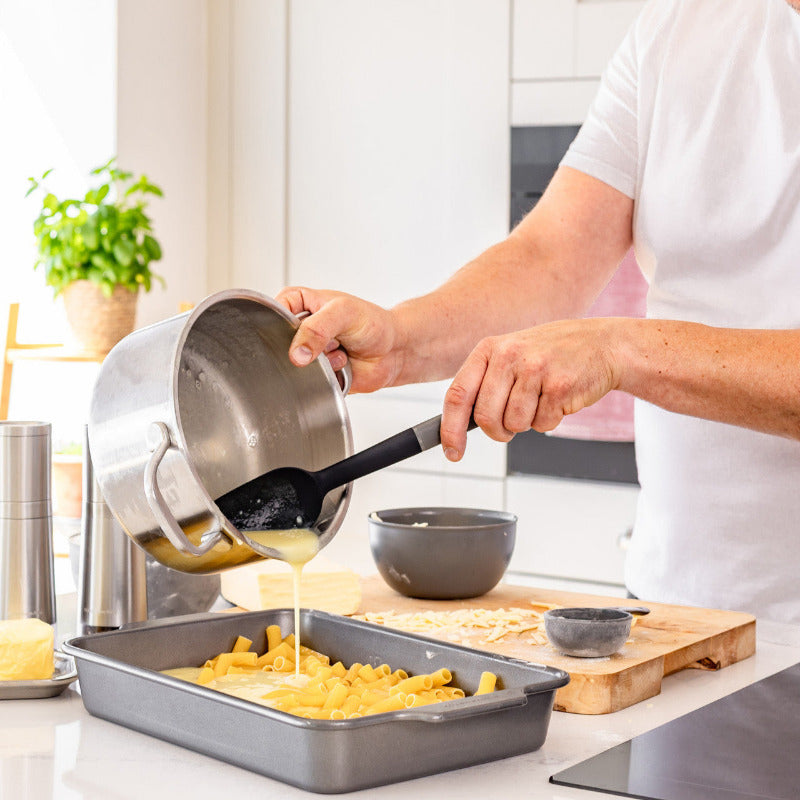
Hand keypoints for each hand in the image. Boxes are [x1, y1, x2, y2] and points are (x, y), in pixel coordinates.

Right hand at [275, 286, 401, 393]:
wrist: (395, 351)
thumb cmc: (374, 323)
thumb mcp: (344, 313)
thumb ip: (317, 329)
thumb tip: (297, 354)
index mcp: (304, 303)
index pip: (276, 307)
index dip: (278, 320)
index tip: (290, 332)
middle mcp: (304, 328)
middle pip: (282, 340)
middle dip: (304, 345)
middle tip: (327, 340)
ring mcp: (310, 352)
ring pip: (296, 363)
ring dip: (320, 361)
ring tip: (340, 351)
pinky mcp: (319, 373)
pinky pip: (311, 380)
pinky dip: (329, 375)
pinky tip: (344, 365)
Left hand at [440, 318, 620, 459]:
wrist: (603, 343)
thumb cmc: (552, 354)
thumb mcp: (511, 355)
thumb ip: (486, 382)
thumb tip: (458, 423)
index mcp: (490, 348)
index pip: (458, 394)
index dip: (450, 429)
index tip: (452, 452)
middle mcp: (509, 355)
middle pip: (485, 418)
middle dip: (498, 432)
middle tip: (511, 425)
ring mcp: (535, 368)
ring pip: (515, 424)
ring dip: (527, 423)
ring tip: (541, 400)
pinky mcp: (559, 385)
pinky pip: (542, 425)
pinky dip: (550, 421)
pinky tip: (558, 398)